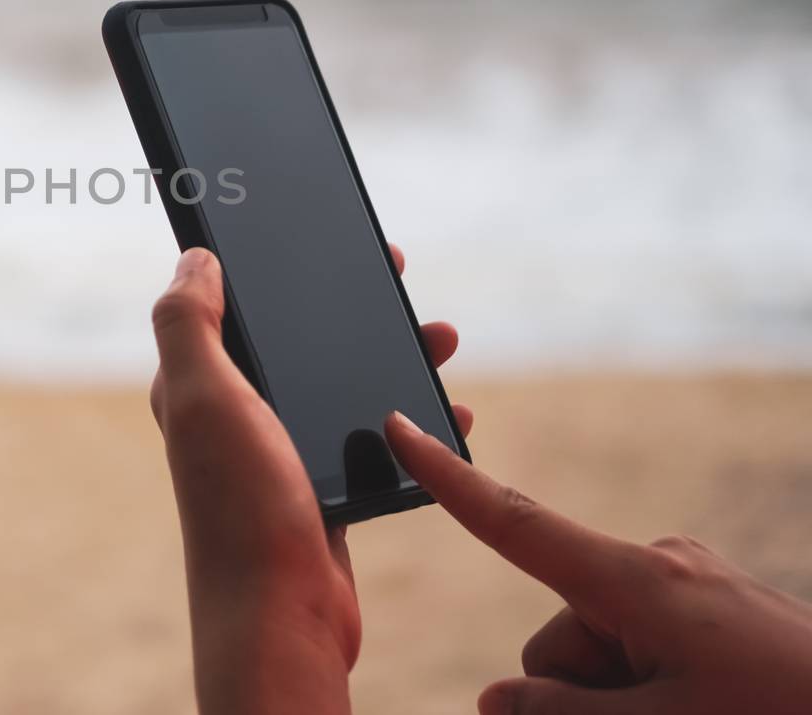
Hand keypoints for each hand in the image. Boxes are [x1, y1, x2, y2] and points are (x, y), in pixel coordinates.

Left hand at [149, 245, 469, 713]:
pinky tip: (449, 412)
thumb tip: (194, 258)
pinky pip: (371, 434)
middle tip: (396, 276)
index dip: (272, 264)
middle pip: (296, 337)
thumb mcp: (203, 398)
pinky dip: (411, 417)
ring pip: (340, 381)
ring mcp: (281, 450)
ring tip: (439, 337)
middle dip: (346, 303)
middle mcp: (235, 412)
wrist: (284, 615)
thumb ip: (189, 323)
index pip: (234, 304)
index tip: (326, 235)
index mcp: (199, 383)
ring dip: (389, 353)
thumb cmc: (241, 506)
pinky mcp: (322, 485)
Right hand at [385, 410, 811, 713]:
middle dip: (578, 695)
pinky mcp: (717, 610)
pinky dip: (650, 691)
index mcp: (637, 582)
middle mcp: (659, 567)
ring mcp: (693, 587)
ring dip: (620, 702)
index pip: (513, 522)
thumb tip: (496, 699)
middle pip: (560, 636)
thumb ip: (559, 714)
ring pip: (603, 654)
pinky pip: (646, 649)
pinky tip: (700, 710)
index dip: (446, 480)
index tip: (398, 428)